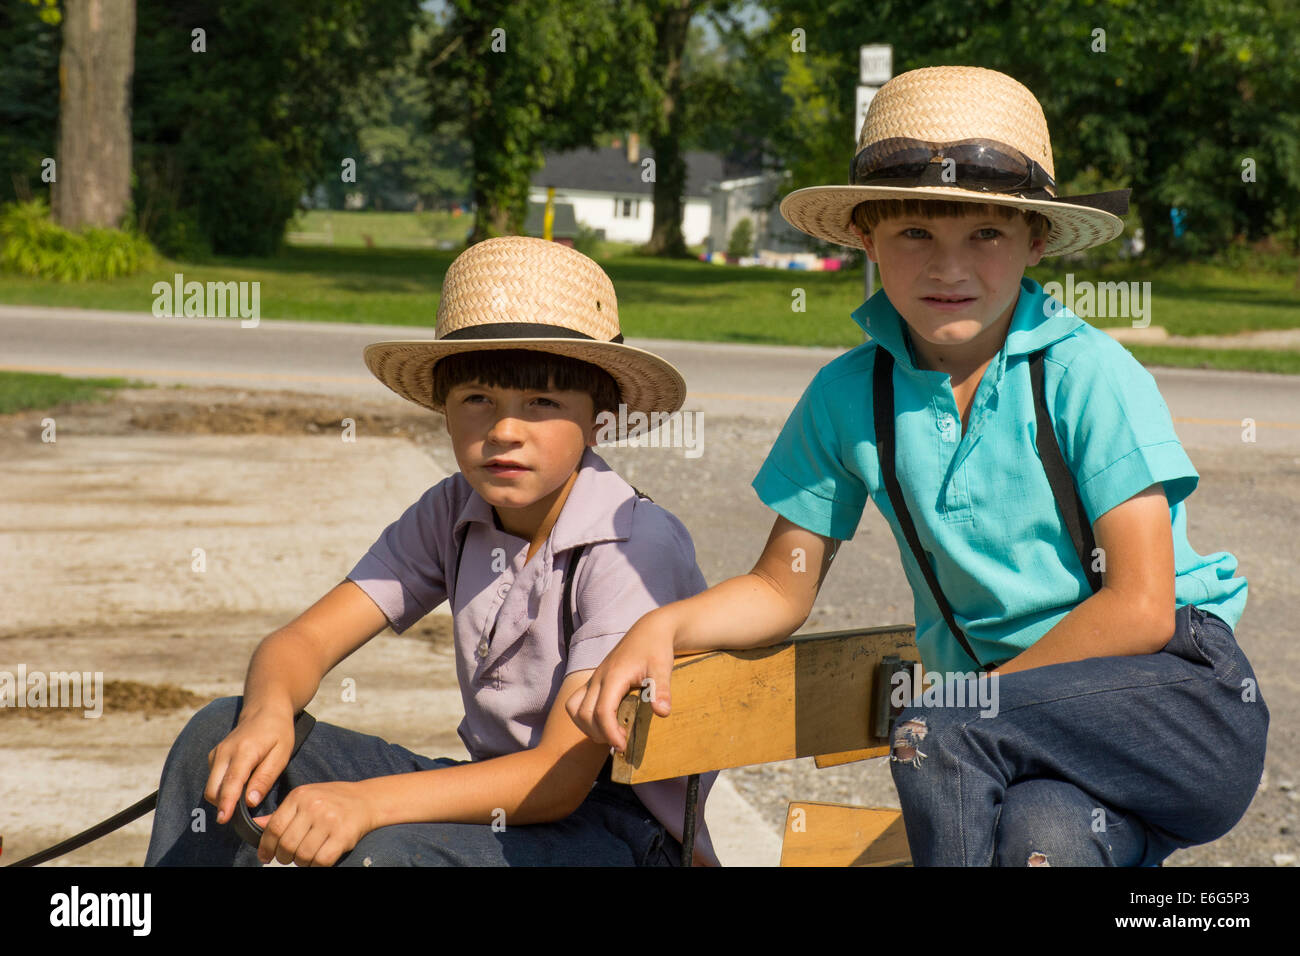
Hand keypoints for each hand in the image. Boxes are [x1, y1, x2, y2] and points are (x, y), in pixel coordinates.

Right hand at [204, 707, 295, 827]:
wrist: (265, 710)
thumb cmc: (278, 732)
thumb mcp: (281, 754)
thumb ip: (265, 778)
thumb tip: (249, 801)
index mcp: (244, 751)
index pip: (231, 782)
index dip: (226, 803)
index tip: (223, 819)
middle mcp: (225, 752)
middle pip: (213, 789)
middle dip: (222, 805)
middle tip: (239, 816)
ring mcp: (217, 753)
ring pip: (211, 786)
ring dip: (222, 798)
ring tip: (242, 801)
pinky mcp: (214, 756)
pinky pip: (213, 780)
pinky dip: (222, 789)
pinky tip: (239, 787)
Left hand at [253, 780, 373, 866]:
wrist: (367, 799)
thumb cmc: (333, 800)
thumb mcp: (305, 798)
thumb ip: (282, 813)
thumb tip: (255, 825)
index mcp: (300, 796)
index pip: (274, 827)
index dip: (266, 846)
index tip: (265, 856)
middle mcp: (314, 806)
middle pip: (287, 844)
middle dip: (283, 857)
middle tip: (287, 858)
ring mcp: (330, 820)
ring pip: (303, 855)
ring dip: (301, 862)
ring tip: (305, 857)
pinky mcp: (343, 835)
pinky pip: (321, 860)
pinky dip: (316, 865)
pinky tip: (318, 859)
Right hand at [566, 609, 676, 751]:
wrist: (649, 631)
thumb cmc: (656, 649)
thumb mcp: (663, 668)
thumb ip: (662, 690)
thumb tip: (662, 713)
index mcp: (614, 676)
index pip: (602, 711)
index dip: (610, 733)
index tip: (624, 746)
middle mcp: (598, 678)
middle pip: (584, 714)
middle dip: (600, 733)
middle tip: (622, 742)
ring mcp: (593, 679)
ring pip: (574, 709)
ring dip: (587, 727)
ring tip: (610, 734)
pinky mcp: (593, 681)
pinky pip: (576, 702)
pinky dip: (584, 718)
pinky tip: (604, 723)